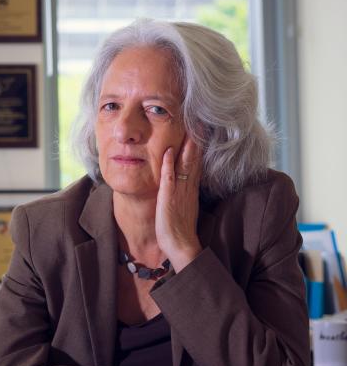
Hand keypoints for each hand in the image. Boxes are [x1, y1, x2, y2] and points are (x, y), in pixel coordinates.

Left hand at [156, 137, 201, 271]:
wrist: (181, 247)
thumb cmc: (179, 228)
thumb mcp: (183, 204)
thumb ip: (183, 190)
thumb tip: (181, 178)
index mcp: (191, 188)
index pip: (196, 161)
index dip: (198, 144)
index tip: (199, 127)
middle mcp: (188, 187)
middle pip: (194, 159)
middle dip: (196, 138)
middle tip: (199, 118)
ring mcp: (180, 193)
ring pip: (185, 165)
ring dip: (186, 146)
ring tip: (188, 127)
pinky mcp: (169, 200)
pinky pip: (169, 180)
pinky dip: (168, 166)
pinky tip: (166, 152)